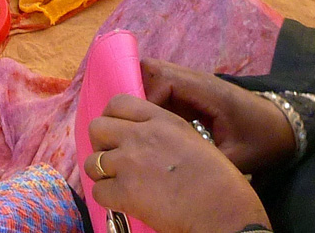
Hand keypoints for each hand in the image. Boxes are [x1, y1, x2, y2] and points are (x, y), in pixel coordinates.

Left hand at [84, 95, 270, 232]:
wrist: (223, 210)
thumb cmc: (218, 180)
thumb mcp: (192, 139)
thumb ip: (162, 134)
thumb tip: (142, 140)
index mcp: (160, 119)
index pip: (117, 103)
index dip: (112, 119)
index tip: (118, 134)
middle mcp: (140, 136)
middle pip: (97, 128)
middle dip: (101, 145)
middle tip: (114, 159)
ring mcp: (129, 162)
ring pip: (91, 162)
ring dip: (101, 174)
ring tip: (118, 184)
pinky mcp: (124, 192)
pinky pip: (97, 191)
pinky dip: (107, 198)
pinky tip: (122, 202)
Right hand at [140, 58, 296, 174]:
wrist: (285, 129)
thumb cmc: (263, 141)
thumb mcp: (237, 158)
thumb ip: (205, 161)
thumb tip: (172, 174)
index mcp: (207, 91)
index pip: (162, 80)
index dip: (146, 100)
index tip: (142, 127)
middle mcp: (196, 81)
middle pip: (152, 70)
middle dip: (137, 93)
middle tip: (132, 122)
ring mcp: (193, 85)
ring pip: (154, 77)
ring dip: (143, 97)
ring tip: (138, 125)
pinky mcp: (192, 94)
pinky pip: (164, 91)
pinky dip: (153, 104)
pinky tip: (152, 128)